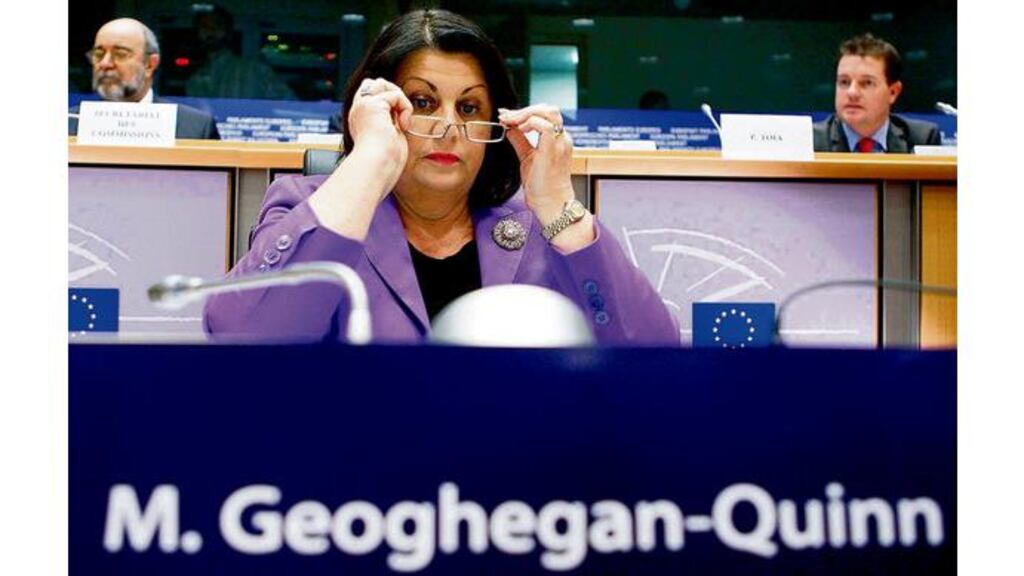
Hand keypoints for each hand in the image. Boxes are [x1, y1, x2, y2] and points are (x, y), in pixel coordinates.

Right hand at [345, 77, 413, 198]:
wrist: (376, 167)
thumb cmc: (384, 163)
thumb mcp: (387, 137)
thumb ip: (390, 122)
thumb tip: (400, 114)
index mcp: (360, 119)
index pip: (371, 94)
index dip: (388, 100)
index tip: (397, 123)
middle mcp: (358, 110)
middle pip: (375, 83)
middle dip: (393, 95)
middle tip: (400, 118)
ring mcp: (363, 106)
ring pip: (383, 83)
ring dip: (399, 99)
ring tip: (401, 121)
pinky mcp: (372, 105)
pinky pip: (396, 94)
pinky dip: (405, 107)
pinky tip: (402, 125)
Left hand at [498, 104, 575, 225]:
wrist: (550, 204)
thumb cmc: (542, 186)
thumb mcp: (527, 157)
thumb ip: (520, 140)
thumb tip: (509, 127)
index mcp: (558, 139)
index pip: (545, 114)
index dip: (524, 111)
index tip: (506, 114)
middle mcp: (562, 138)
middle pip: (549, 109)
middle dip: (524, 109)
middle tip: (506, 116)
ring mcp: (560, 143)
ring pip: (548, 112)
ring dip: (526, 113)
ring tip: (511, 121)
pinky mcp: (552, 151)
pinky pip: (544, 127)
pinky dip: (529, 122)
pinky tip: (518, 129)